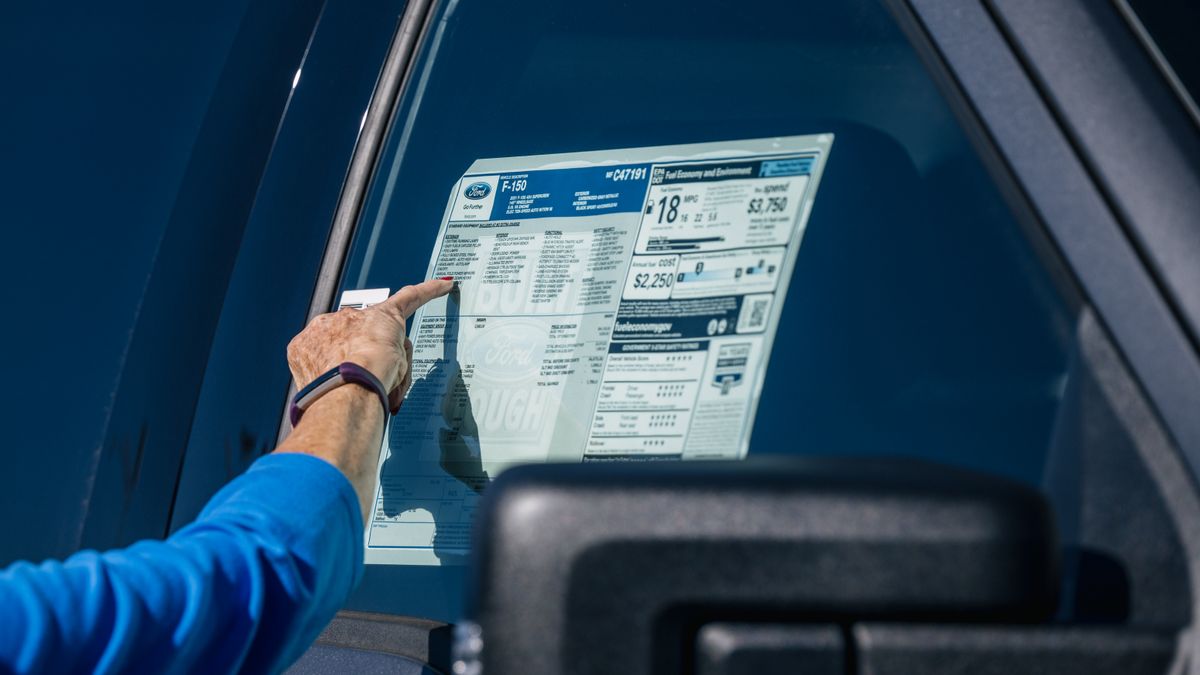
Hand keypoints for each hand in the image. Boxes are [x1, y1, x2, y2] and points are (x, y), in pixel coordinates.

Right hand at [278, 278, 453, 523]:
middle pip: (362, 344)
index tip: (356, 384)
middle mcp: (327, 327)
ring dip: (394, 366)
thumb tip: (332, 447)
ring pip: (385, 340)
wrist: (344, 393)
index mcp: (306, 347)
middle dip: (375, 369)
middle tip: (376, 390)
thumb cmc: (331, 410)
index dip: (352, 371)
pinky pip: (409, 298)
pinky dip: (429, 293)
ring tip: (388, 386)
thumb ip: (327, 412)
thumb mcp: (320, 414)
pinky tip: (447, 287)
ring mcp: (355, 319)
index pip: (337, 352)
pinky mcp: (385, 314)